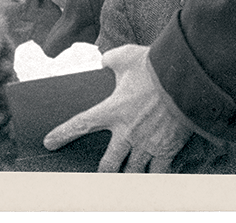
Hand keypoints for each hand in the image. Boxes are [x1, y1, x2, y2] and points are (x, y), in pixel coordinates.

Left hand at [43, 44, 195, 172]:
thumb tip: (103, 61)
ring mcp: (147, 145)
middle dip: (103, 172)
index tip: (49, 143)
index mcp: (112, 110)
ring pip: (132, 174)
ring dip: (127, 177)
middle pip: (107, 165)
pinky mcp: (167, 150)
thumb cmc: (155, 65)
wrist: (187, 77)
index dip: (62, 135)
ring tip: (126, 178)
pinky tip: (151, 179)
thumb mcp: (126, 56)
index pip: (80, 124)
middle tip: (101, 173)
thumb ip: (110, 60)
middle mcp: (127, 132)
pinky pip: (158, 175)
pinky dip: (153, 178)